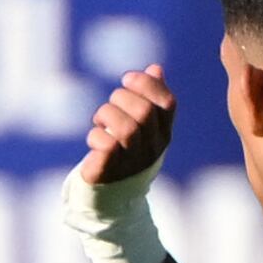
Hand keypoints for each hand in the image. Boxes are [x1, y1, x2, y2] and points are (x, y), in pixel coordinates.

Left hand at [79, 65, 174, 185]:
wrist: (110, 194)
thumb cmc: (125, 152)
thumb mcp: (140, 125)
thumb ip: (149, 97)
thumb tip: (155, 68)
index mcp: (163, 133)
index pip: (167, 103)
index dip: (147, 84)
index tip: (127, 78)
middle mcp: (152, 148)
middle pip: (144, 112)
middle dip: (122, 98)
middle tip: (110, 104)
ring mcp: (133, 162)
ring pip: (125, 128)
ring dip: (106, 115)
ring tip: (100, 121)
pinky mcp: (110, 172)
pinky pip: (106, 147)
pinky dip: (96, 136)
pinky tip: (94, 138)